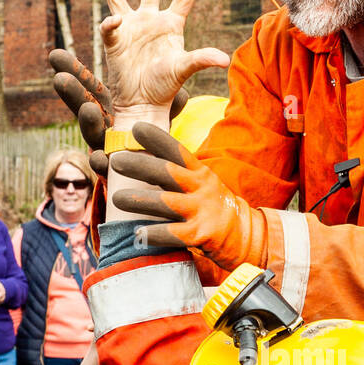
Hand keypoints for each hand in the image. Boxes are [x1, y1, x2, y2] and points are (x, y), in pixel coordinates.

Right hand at [49, 47, 188, 179]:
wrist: (153, 179)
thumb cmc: (152, 141)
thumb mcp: (161, 117)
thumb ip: (170, 105)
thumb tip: (183, 93)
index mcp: (108, 109)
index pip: (88, 87)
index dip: (73, 71)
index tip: (55, 54)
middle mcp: (100, 128)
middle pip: (81, 106)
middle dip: (71, 92)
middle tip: (60, 77)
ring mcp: (103, 149)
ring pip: (91, 135)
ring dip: (88, 122)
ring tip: (88, 110)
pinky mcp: (111, 173)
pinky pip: (105, 167)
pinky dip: (101, 162)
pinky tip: (99, 158)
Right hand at [101, 0, 228, 111]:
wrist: (141, 103)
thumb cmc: (164, 87)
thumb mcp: (183, 70)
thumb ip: (200, 59)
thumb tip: (223, 59)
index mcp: (172, 23)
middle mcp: (151, 18)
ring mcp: (131, 26)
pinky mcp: (114, 38)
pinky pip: (109, 24)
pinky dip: (111, 23)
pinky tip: (114, 24)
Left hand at [110, 123, 266, 270]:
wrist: (247, 236)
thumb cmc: (215, 209)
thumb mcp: (203, 184)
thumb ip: (178, 174)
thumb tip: (142, 162)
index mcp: (200, 173)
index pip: (177, 151)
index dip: (156, 138)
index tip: (135, 128)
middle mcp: (201, 188)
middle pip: (167, 172)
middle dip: (140, 165)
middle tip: (116, 161)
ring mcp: (202, 211)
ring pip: (167, 202)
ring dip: (140, 200)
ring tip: (116, 199)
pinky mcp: (202, 235)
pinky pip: (175, 234)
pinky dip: (155, 234)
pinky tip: (138, 233)